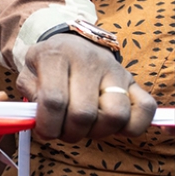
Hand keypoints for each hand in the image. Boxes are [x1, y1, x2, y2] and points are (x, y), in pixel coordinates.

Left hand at [17, 33, 156, 141]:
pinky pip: (145, 109)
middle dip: (71, 132)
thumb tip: (40, 120)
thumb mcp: (29, 72)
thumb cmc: (49, 64)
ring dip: (99, 132)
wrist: (74, 43)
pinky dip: (132, 126)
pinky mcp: (134, 81)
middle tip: (64, 131)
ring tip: (86, 127)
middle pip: (84, 113)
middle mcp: (88, 61)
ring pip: (115, 115)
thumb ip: (30, 95)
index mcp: (56, 56)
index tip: (45, 132)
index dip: (48, 125)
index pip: (53, 100)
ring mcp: (115, 70)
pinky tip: (111, 125)